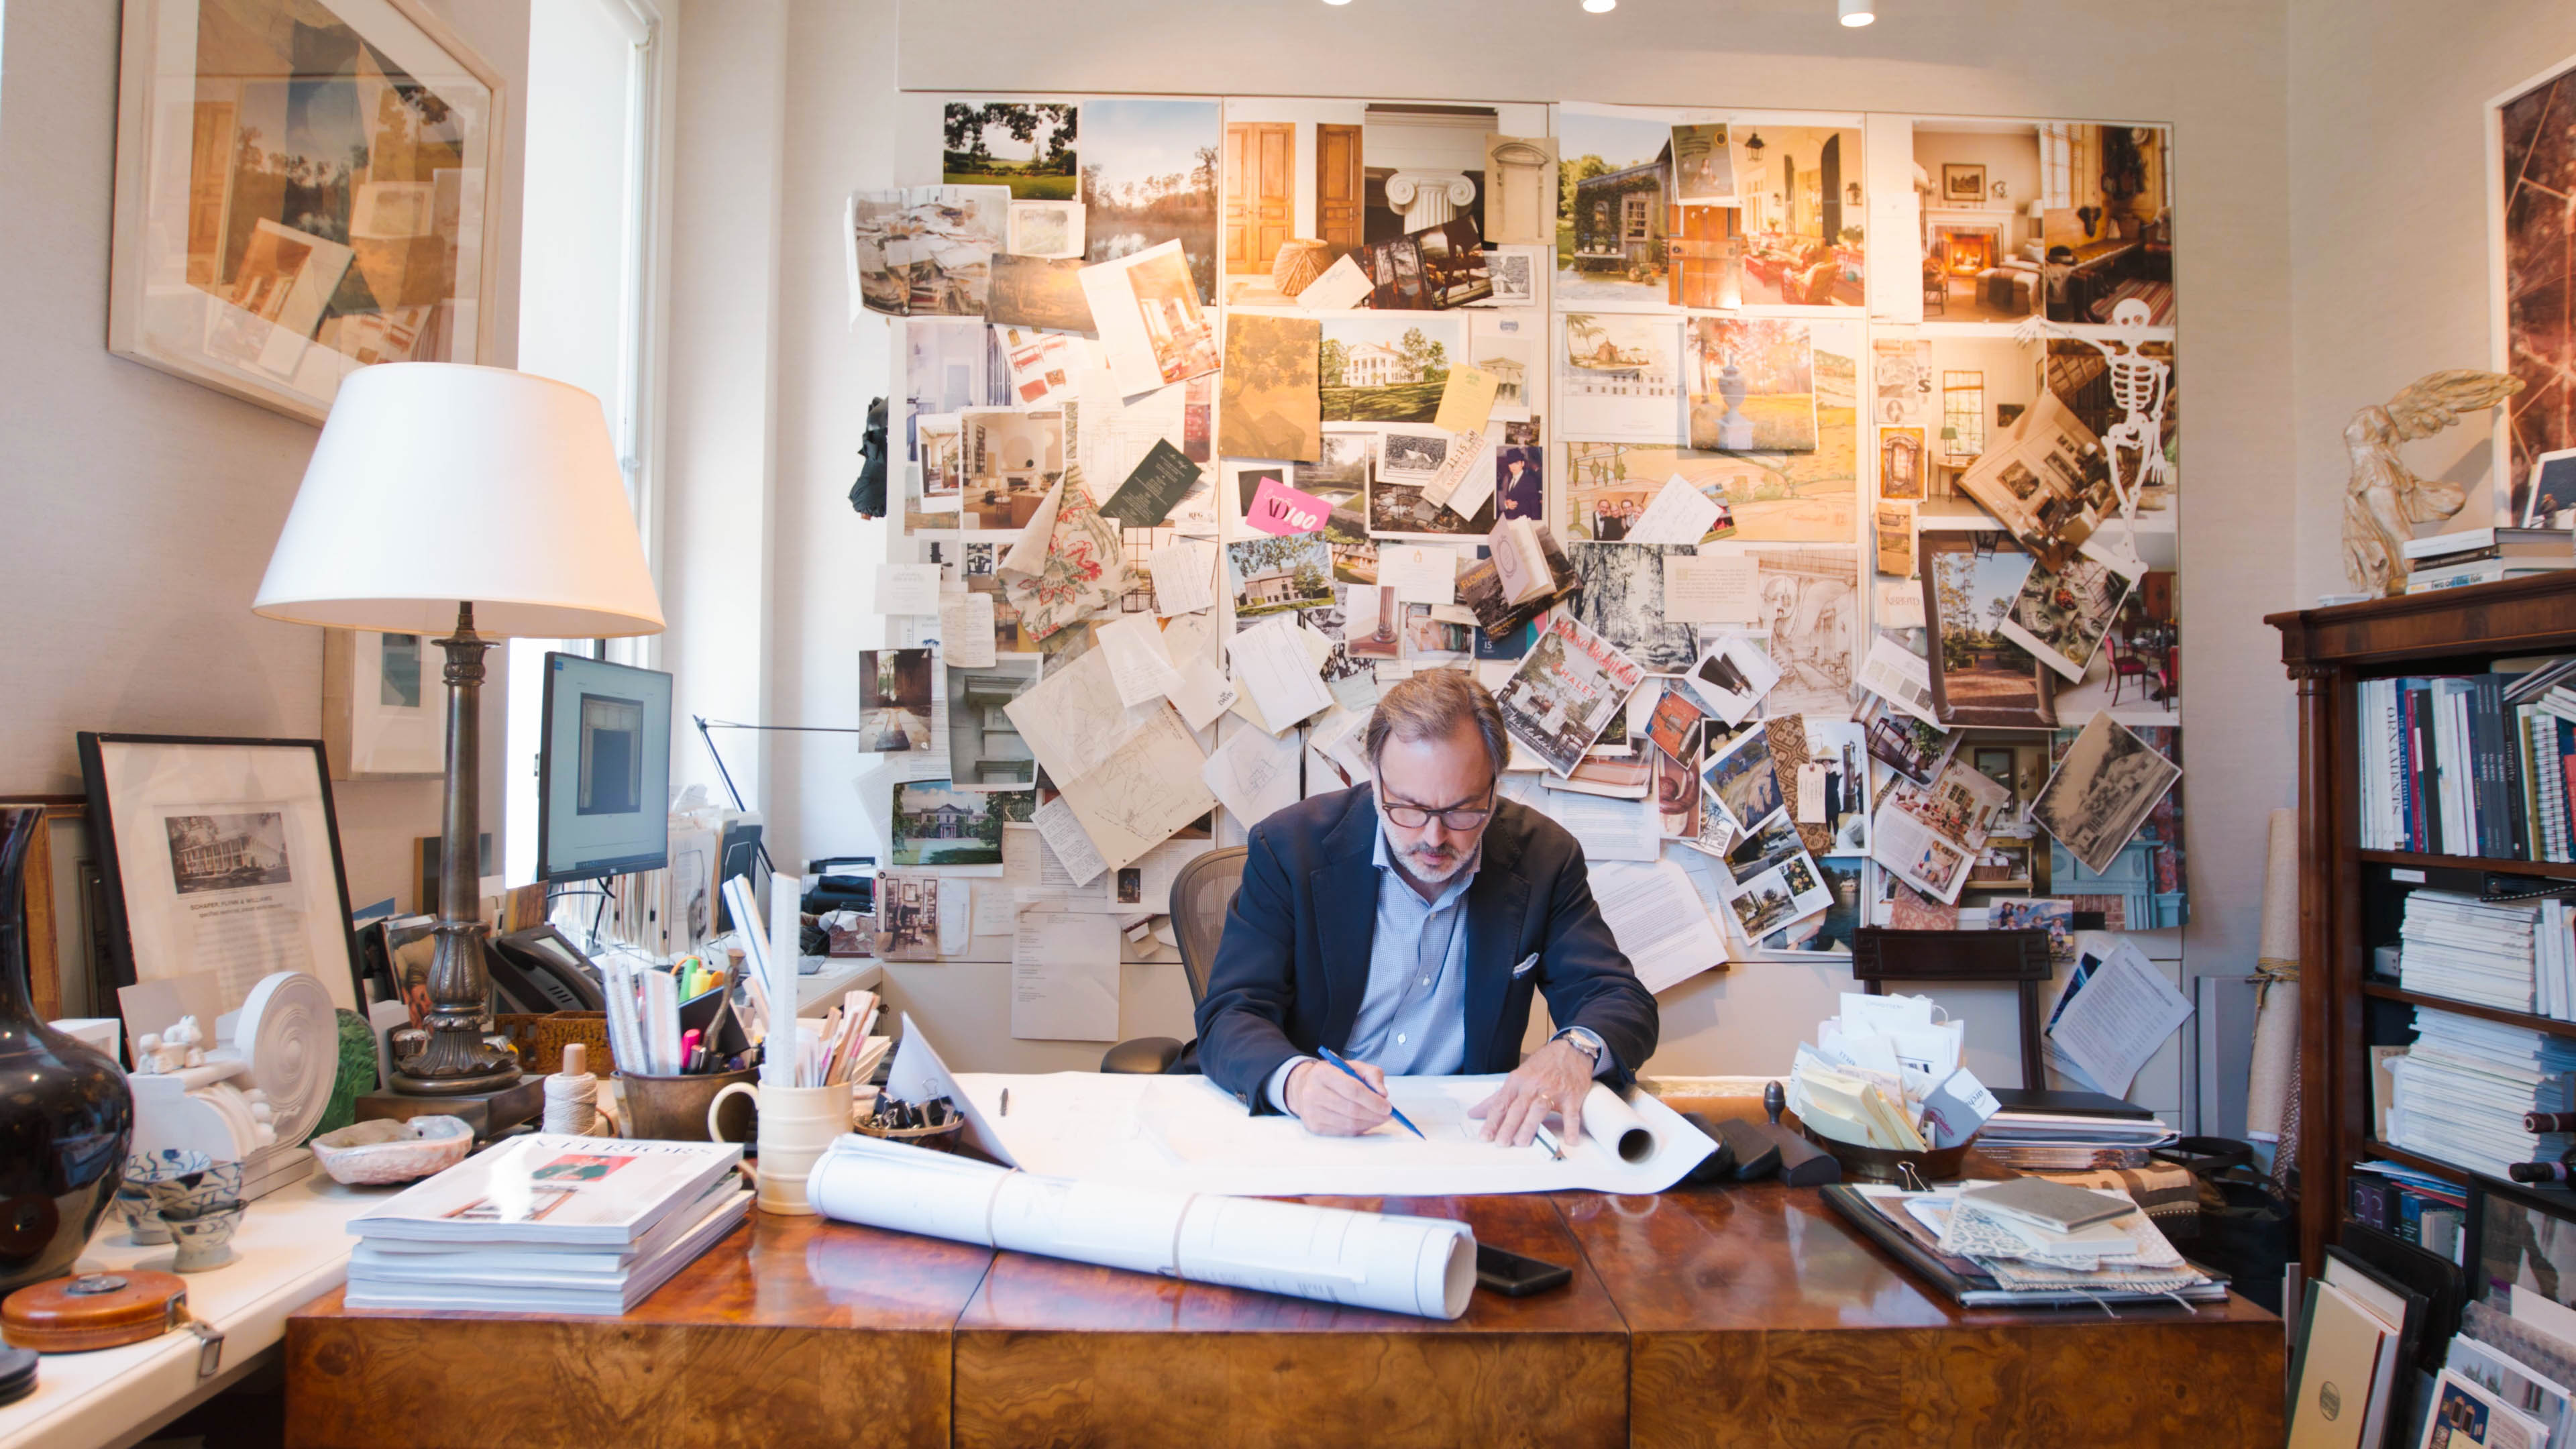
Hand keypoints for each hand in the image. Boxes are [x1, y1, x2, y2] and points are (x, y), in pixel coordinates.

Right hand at [1284, 1057, 1392, 1135]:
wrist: (1303, 1086)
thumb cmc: (1332, 1076)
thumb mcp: (1352, 1066)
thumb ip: (1372, 1075)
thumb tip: (1383, 1094)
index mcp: (1323, 1073)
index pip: (1353, 1089)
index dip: (1373, 1100)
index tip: (1387, 1106)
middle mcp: (1313, 1093)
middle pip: (1352, 1109)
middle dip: (1374, 1114)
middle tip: (1387, 1115)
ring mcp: (1312, 1112)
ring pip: (1349, 1124)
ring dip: (1369, 1123)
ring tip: (1379, 1118)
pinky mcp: (1314, 1126)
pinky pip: (1343, 1132)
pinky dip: (1359, 1129)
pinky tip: (1366, 1122)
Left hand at [1470, 1038, 1595, 1147]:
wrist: (1572, 1050)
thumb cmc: (1543, 1064)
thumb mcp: (1518, 1076)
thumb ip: (1498, 1097)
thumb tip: (1475, 1113)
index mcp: (1517, 1081)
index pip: (1501, 1103)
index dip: (1492, 1121)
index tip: (1485, 1136)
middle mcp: (1533, 1086)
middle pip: (1518, 1108)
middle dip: (1508, 1126)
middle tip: (1501, 1143)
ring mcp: (1554, 1091)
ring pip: (1539, 1109)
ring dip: (1530, 1126)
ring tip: (1522, 1142)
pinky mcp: (1572, 1096)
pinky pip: (1571, 1114)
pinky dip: (1571, 1128)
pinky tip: (1570, 1141)